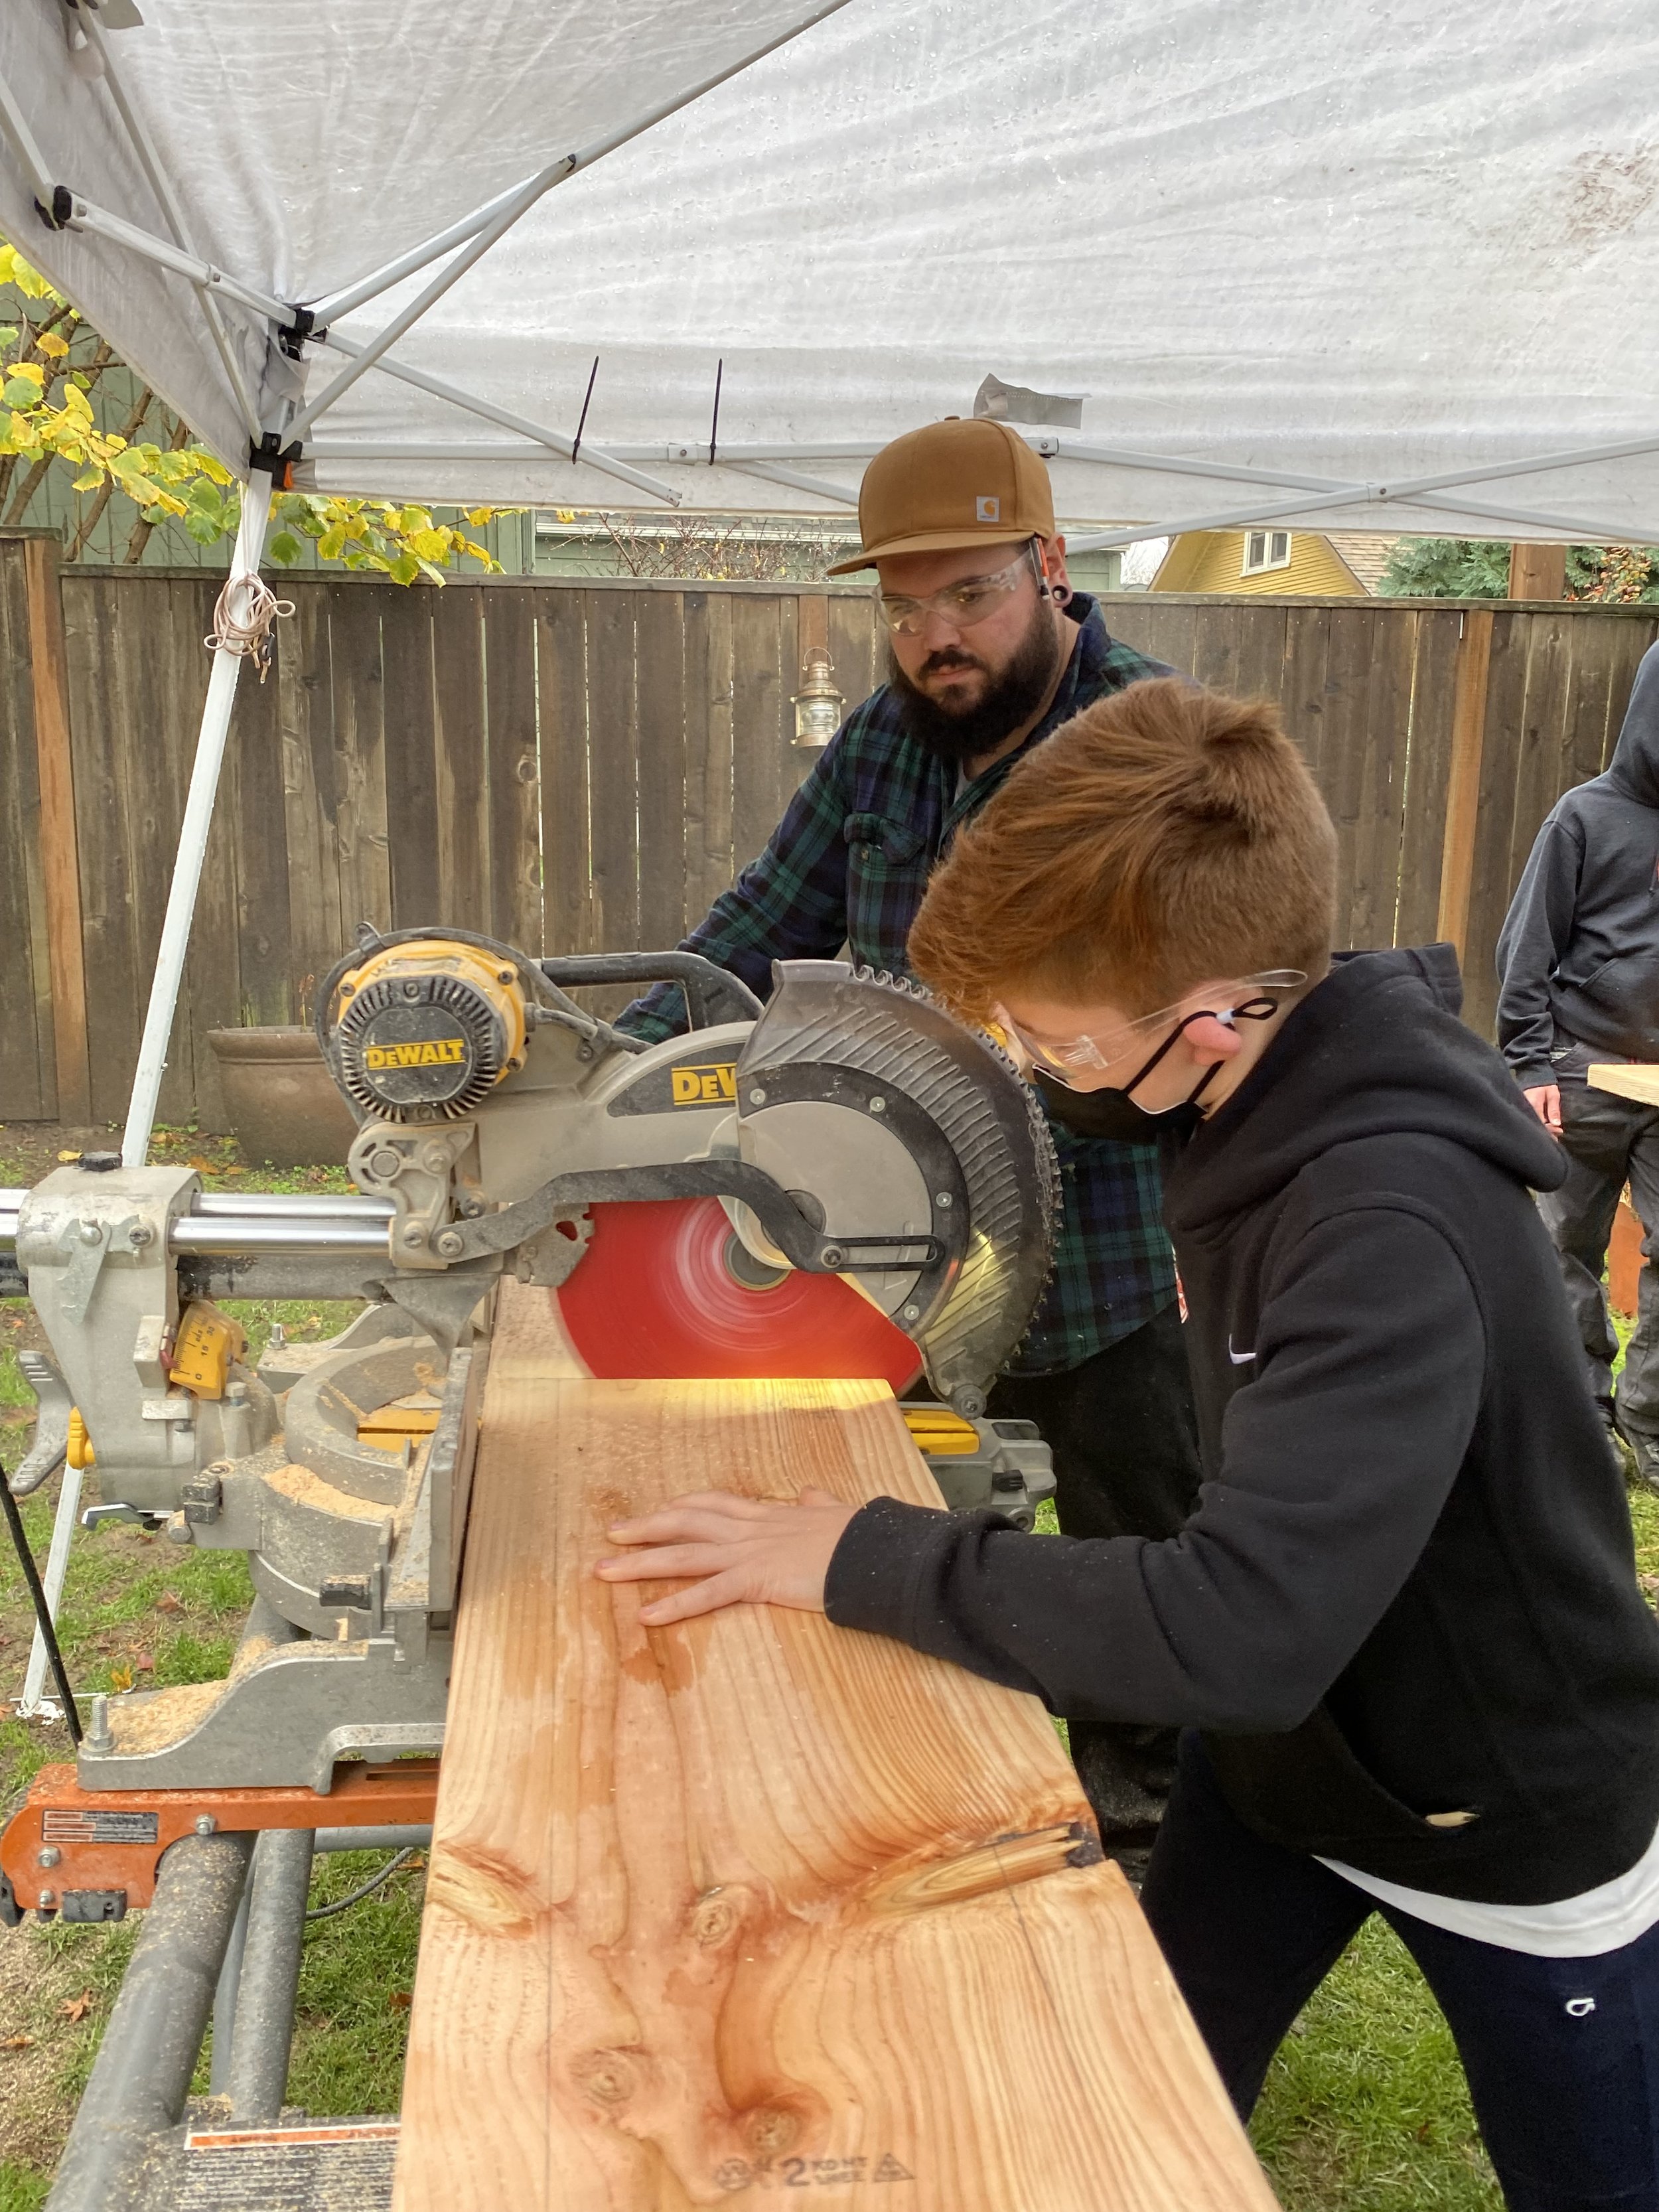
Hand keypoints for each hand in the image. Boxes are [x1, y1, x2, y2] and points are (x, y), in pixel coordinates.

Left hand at [595, 1488, 858, 1625]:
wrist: (874, 1549)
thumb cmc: (858, 1534)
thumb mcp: (832, 1511)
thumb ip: (816, 1502)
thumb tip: (810, 1492)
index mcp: (767, 1514)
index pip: (714, 1504)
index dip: (682, 1506)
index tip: (658, 1510)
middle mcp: (750, 1529)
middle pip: (686, 1522)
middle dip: (646, 1528)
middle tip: (611, 1535)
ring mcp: (749, 1553)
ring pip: (684, 1554)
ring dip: (640, 1563)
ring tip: (604, 1571)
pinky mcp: (756, 1580)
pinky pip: (707, 1594)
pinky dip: (674, 1605)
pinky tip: (646, 1617)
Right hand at [1524, 1082, 1562, 1135]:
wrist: (1532, 1075)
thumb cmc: (1544, 1084)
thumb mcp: (1553, 1095)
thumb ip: (1554, 1109)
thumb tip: (1557, 1124)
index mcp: (1534, 1105)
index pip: (1541, 1123)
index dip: (1550, 1130)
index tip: (1559, 1131)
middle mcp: (1526, 1109)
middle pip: (1536, 1125)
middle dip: (1547, 1132)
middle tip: (1557, 1135)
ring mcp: (1523, 1109)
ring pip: (1533, 1123)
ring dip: (1543, 1128)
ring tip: (1553, 1132)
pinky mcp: (1523, 1109)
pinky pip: (1531, 1118)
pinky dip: (1538, 1123)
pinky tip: (1545, 1126)